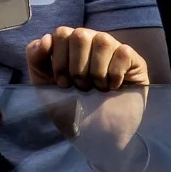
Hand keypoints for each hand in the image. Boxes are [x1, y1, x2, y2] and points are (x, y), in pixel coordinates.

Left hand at [26, 27, 149, 171]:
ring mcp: (114, 50)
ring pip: (103, 41)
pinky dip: (115, 74)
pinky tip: (114, 87)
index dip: (60, 60)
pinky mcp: (134, 61)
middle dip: (77, 67)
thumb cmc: (72, 110)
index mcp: (70, 46)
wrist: (98, 138)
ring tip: (97, 88)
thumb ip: (36, 59)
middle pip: (80, 35)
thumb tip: (46, 38)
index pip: (62, 33)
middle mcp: (92, 42)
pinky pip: (123, 53)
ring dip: (96, 72)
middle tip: (81, 88)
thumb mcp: (45, 86)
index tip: (63, 83)